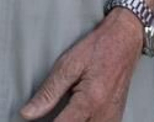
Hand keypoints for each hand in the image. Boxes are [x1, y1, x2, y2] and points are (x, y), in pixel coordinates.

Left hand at [22, 9, 142, 120]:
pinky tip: (76, 115)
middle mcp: (103, 115)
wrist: (126, 39)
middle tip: (53, 111)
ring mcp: (112, 119)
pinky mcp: (115, 118)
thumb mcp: (68, 64)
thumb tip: (27, 114)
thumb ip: (48, 93)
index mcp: (89, 102)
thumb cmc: (98, 48)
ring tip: (63, 113)